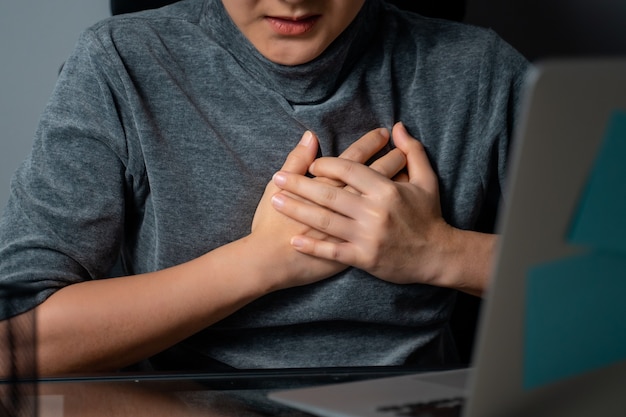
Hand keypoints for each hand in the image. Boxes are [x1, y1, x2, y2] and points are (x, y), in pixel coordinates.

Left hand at [270, 122, 462, 286]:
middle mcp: (374, 212)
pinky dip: (312, 247)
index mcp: (386, 190)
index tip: (311, 164)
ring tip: (276, 202)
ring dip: (297, 211)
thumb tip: (398, 127)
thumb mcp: (427, 180)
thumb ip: (413, 152)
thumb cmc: (429, 216)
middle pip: (329, 194)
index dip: (326, 165)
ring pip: (325, 221)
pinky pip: (333, 252)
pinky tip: (293, 241)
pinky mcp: (365, 258)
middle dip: (300, 185)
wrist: (438, 256)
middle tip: (277, 178)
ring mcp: (368, 236)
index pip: (349, 170)